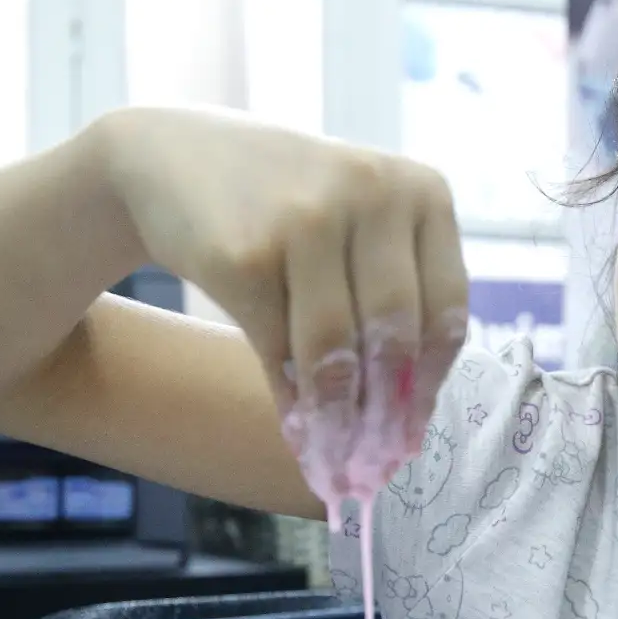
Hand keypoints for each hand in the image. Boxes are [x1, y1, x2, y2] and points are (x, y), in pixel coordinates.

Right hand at [97, 107, 469, 497]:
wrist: (171, 157)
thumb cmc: (282, 204)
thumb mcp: (356, 222)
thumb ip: (391, 297)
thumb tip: (406, 421)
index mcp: (420, 190)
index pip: (445, 310)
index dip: (429, 383)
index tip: (412, 432)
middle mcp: (372, 195)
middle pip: (395, 336)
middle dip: (384, 414)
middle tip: (374, 461)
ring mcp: (308, 220)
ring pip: (337, 352)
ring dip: (337, 420)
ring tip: (335, 456)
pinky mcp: (247, 255)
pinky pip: (280, 352)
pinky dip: (291, 401)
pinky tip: (296, 429)